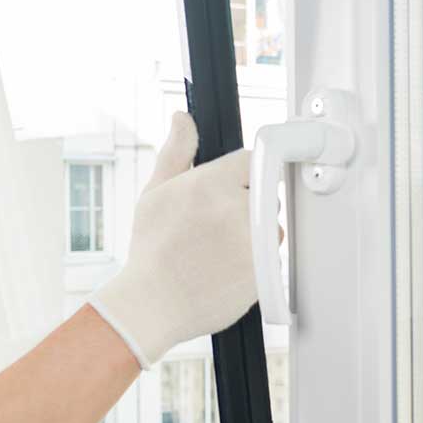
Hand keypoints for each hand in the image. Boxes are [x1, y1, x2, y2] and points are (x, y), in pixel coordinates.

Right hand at [86, 111, 259, 368]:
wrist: (152, 303)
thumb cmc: (151, 251)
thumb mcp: (154, 195)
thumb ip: (176, 152)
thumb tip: (182, 118)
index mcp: (210, 183)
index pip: (251, 160)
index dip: (240, 176)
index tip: (232, 189)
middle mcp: (236, 208)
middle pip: (263, 194)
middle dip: (245, 206)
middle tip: (213, 228)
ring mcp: (253, 241)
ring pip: (271, 227)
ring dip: (253, 236)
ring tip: (217, 252)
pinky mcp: (265, 270)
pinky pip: (272, 258)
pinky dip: (255, 263)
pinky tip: (226, 270)